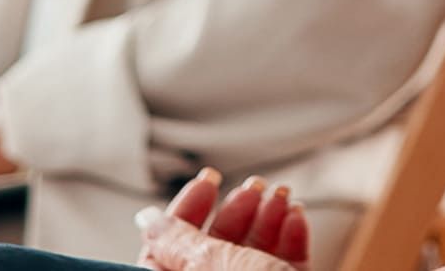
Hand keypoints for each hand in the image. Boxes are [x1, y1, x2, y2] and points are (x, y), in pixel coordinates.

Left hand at [139, 169, 309, 270]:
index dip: (184, 213)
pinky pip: (283, 269)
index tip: (208, 182)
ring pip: (252, 259)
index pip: (165, 254)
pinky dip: (291, 239)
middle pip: (213, 253)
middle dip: (236, 212)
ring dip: (267, 219)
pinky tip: (295, 217)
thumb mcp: (212, 266)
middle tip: (253, 188)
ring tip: (280, 197)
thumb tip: (149, 221)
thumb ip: (178, 241)